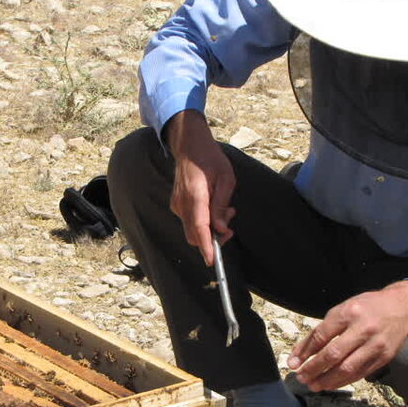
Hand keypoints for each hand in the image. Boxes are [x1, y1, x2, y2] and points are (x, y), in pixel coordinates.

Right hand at [165, 110, 235, 265]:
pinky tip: (215, 208)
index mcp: (195, 195)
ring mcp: (177, 204)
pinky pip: (190, 221)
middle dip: (212, 238)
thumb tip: (220, 228)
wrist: (189, 146)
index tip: (213, 260)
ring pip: (193, 229)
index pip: (199, 228)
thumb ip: (221, 205)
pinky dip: (204, 222)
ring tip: (226, 210)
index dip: (206, 246)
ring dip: (210, 229)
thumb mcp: (225, 179)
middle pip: (194, 235)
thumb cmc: (210, 159)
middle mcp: (182, 203)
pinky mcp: (177, 205)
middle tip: (230, 226)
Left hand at [288, 281, 407, 391]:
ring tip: (314, 385)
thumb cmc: (367, 308)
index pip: (322, 335)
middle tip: (301, 378)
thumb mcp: (343, 310)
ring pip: (348, 368)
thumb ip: (322, 330)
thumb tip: (300, 354)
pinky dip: (343, 381)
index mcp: (349, 312)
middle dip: (314, 369)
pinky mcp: (384, 357)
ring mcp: (376, 345)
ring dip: (327, 380)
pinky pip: (360, 373)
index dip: (305, 352)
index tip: (293, 363)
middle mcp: (364, 329)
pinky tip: (331, 384)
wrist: (403, 308)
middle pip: (334, 354)